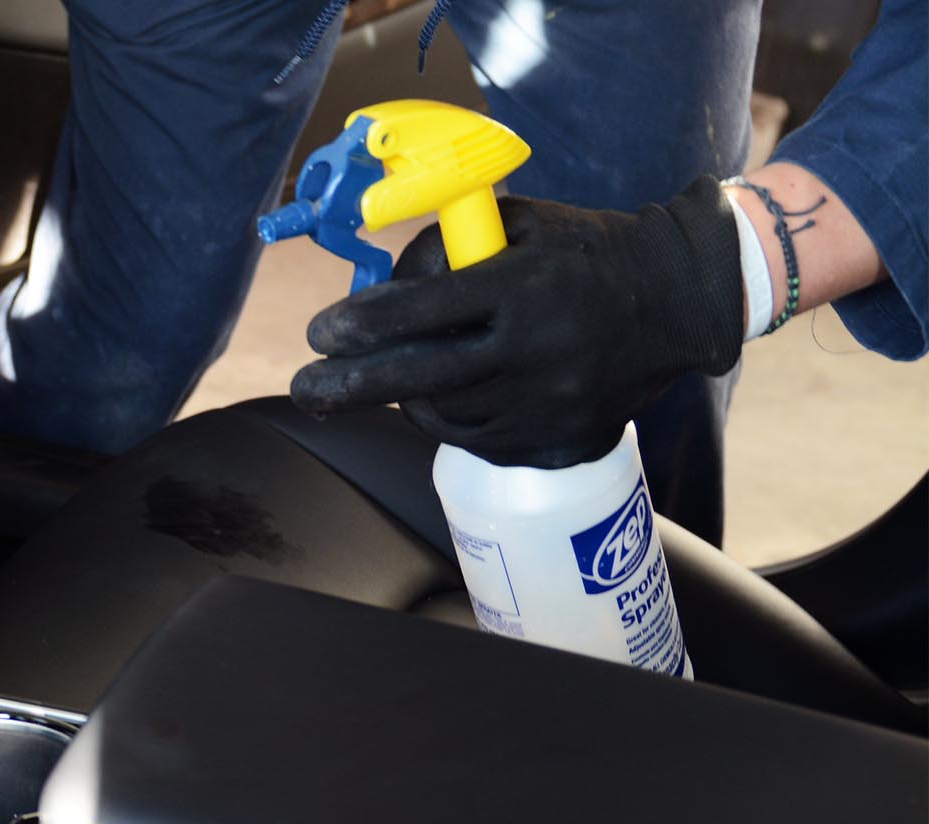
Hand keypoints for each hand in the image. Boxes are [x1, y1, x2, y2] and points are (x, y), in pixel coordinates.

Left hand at [291, 178, 746, 467]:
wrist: (678, 301)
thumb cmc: (584, 252)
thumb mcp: (521, 225)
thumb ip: (450, 249)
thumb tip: (377, 291)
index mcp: (522, 289)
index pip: (421, 312)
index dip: (360, 325)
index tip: (319, 332)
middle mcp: (534, 352)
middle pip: (418, 378)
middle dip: (347, 385)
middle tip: (303, 388)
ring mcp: (548, 403)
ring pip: (444, 414)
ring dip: (404, 397)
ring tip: (389, 377)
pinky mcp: (559, 440)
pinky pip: (478, 439)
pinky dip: (450, 418)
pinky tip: (445, 395)